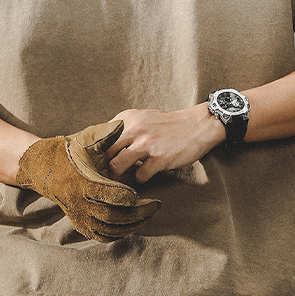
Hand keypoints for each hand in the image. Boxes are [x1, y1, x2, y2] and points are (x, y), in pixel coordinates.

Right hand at [15, 120, 161, 241]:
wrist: (44, 169)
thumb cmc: (68, 151)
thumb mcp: (84, 139)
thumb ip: (104, 133)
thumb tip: (121, 124)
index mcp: (83, 182)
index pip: (109, 195)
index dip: (127, 196)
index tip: (140, 193)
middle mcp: (80, 203)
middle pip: (114, 216)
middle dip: (138, 213)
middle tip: (156, 205)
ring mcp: (80, 216)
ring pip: (110, 229)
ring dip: (132, 225)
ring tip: (149, 214)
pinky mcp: (81, 224)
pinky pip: (103, 235)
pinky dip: (120, 233)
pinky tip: (134, 224)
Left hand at [106, 106, 225, 182]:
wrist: (197, 125)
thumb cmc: (167, 125)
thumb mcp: (143, 118)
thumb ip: (125, 129)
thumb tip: (104, 146)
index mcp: (128, 117)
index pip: (101, 136)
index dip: (96, 151)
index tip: (97, 160)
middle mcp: (135, 128)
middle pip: (105, 153)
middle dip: (103, 166)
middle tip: (107, 173)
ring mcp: (147, 144)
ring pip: (116, 166)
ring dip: (118, 175)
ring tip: (123, 176)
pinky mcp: (160, 158)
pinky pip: (140, 175)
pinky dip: (141, 178)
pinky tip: (147, 172)